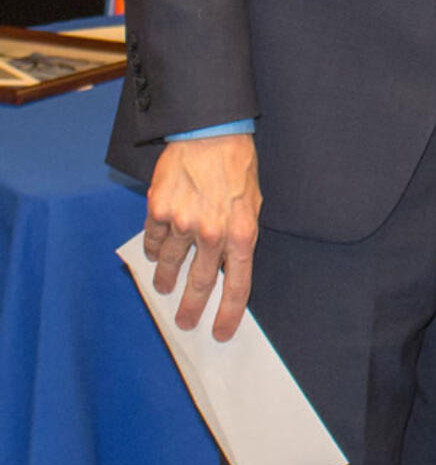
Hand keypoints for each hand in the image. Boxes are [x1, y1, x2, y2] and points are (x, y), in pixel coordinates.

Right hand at [144, 133, 261, 339]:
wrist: (211, 131)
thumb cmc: (237, 166)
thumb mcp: (252, 203)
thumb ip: (240, 236)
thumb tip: (227, 268)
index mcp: (242, 234)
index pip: (236, 287)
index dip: (228, 315)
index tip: (220, 333)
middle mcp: (212, 234)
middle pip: (199, 284)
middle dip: (191, 308)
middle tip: (184, 321)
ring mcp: (183, 223)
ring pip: (170, 264)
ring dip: (167, 280)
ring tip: (164, 287)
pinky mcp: (159, 209)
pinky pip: (153, 239)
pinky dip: (153, 248)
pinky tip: (155, 252)